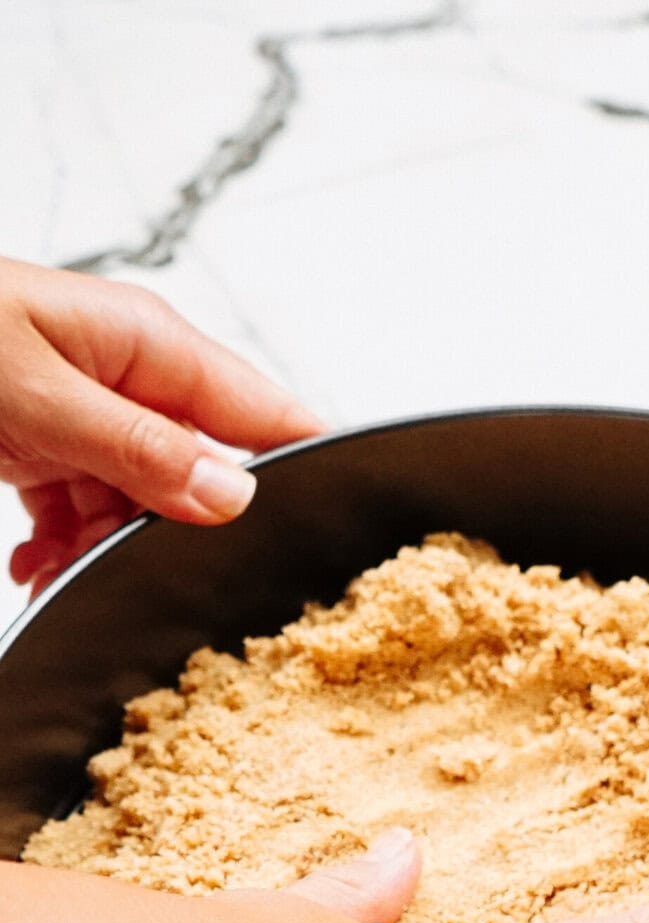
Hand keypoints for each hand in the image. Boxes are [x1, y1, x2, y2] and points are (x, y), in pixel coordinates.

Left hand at [0, 256, 322, 596]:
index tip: (333, 531)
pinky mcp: (48, 442)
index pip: (266, 412)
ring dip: (106, 547)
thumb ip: (136, 447)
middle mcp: (131, 376)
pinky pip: (86, 508)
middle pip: (203, 472)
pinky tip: (36, 562)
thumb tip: (231, 492)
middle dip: (178, 532)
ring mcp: (90, 411)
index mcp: (149, 344)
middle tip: (141, 570)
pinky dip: (64, 546)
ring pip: (141, 503)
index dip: (306, 469)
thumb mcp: (34, 395)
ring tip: (58, 565)